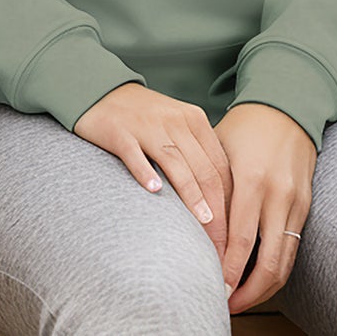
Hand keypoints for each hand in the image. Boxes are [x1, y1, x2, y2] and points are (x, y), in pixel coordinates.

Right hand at [74, 82, 234, 278]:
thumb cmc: (145, 116)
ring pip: (176, 164)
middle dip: (217, 211)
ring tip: (203, 224)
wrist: (102, 90)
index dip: (231, 203)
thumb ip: (198, 153)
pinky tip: (154, 191)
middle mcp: (175, 121)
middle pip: (204, 170)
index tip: (233, 235)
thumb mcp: (178, 126)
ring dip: (192, 196)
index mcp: (194, 121)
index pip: (221, 167)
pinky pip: (135, 154)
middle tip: (221, 245)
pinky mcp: (120, 132)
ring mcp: (147, 126)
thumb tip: (223, 199)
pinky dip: (145, 172)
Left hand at [211, 102, 316, 315]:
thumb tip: (189, 227)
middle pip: (268, 264)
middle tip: (227, 304)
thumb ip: (207, 189)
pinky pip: (293, 248)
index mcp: (252, 181)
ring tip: (241, 298)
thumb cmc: (244, 127)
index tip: (214, 291)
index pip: (240, 242)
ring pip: (285, 263)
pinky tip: (258, 276)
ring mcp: (296, 203)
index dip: (228, 273)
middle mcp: (278, 196)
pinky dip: (276, 268)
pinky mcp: (306, 206)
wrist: (286, 106)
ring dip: (264, 288)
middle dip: (248, 293)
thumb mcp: (218, 151)